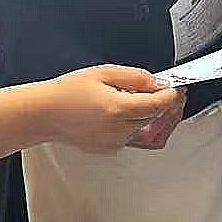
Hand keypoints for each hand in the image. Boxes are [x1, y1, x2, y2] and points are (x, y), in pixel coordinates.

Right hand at [44, 66, 186, 152]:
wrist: (44, 114)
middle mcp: (119, 130)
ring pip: (147, 130)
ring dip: (153, 117)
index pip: (159, 105)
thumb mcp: (103, 73)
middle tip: (170, 93)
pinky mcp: (109, 149)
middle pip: (156, 118)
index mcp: (119, 109)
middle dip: (167, 106)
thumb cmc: (66, 93)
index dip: (173, 96)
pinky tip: (131, 113)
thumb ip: (135, 77)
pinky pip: (133, 138)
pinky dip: (138, 126)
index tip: (177, 88)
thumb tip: (157, 82)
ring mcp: (115, 142)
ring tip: (150, 101)